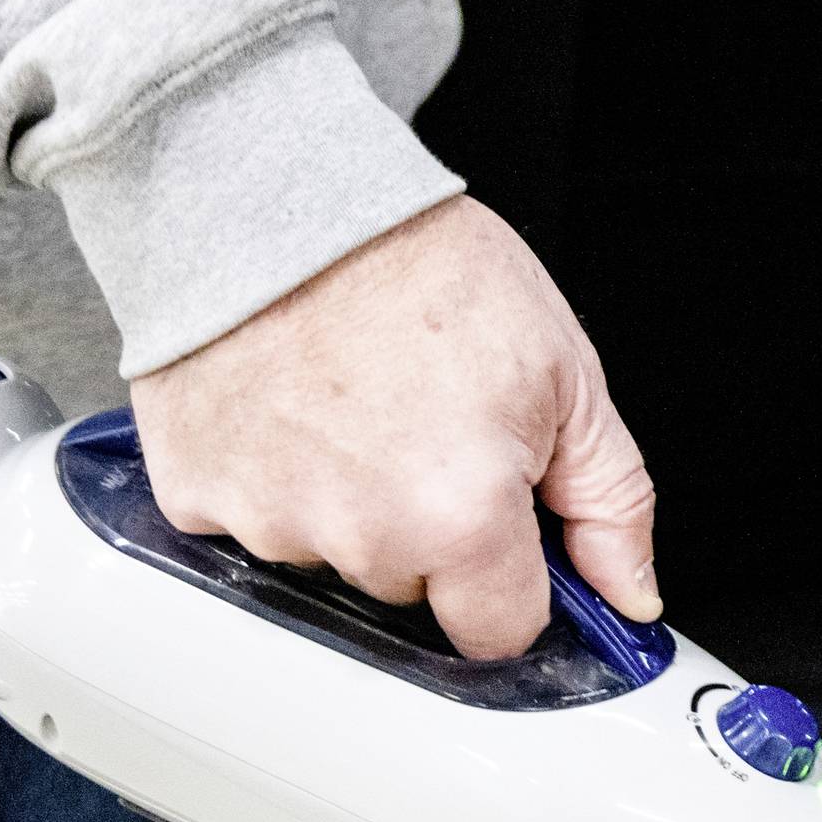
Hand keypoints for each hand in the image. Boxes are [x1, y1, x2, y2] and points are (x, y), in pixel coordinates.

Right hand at [129, 195, 658, 658]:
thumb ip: (608, 501)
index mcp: (461, 517)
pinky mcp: (194, 494)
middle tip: (426, 428)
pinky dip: (272, 481)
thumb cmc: (417, 262)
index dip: (512, 587)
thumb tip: (627, 591)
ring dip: (348, 508)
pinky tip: (291, 409)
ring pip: (331, 561)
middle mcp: (361, 536)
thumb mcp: (563, 372)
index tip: (507, 540)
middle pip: (413, 593)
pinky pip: (251, 525)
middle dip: (431, 534)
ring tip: (355, 405)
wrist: (278, 188)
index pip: (500, 633)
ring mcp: (268, 520)